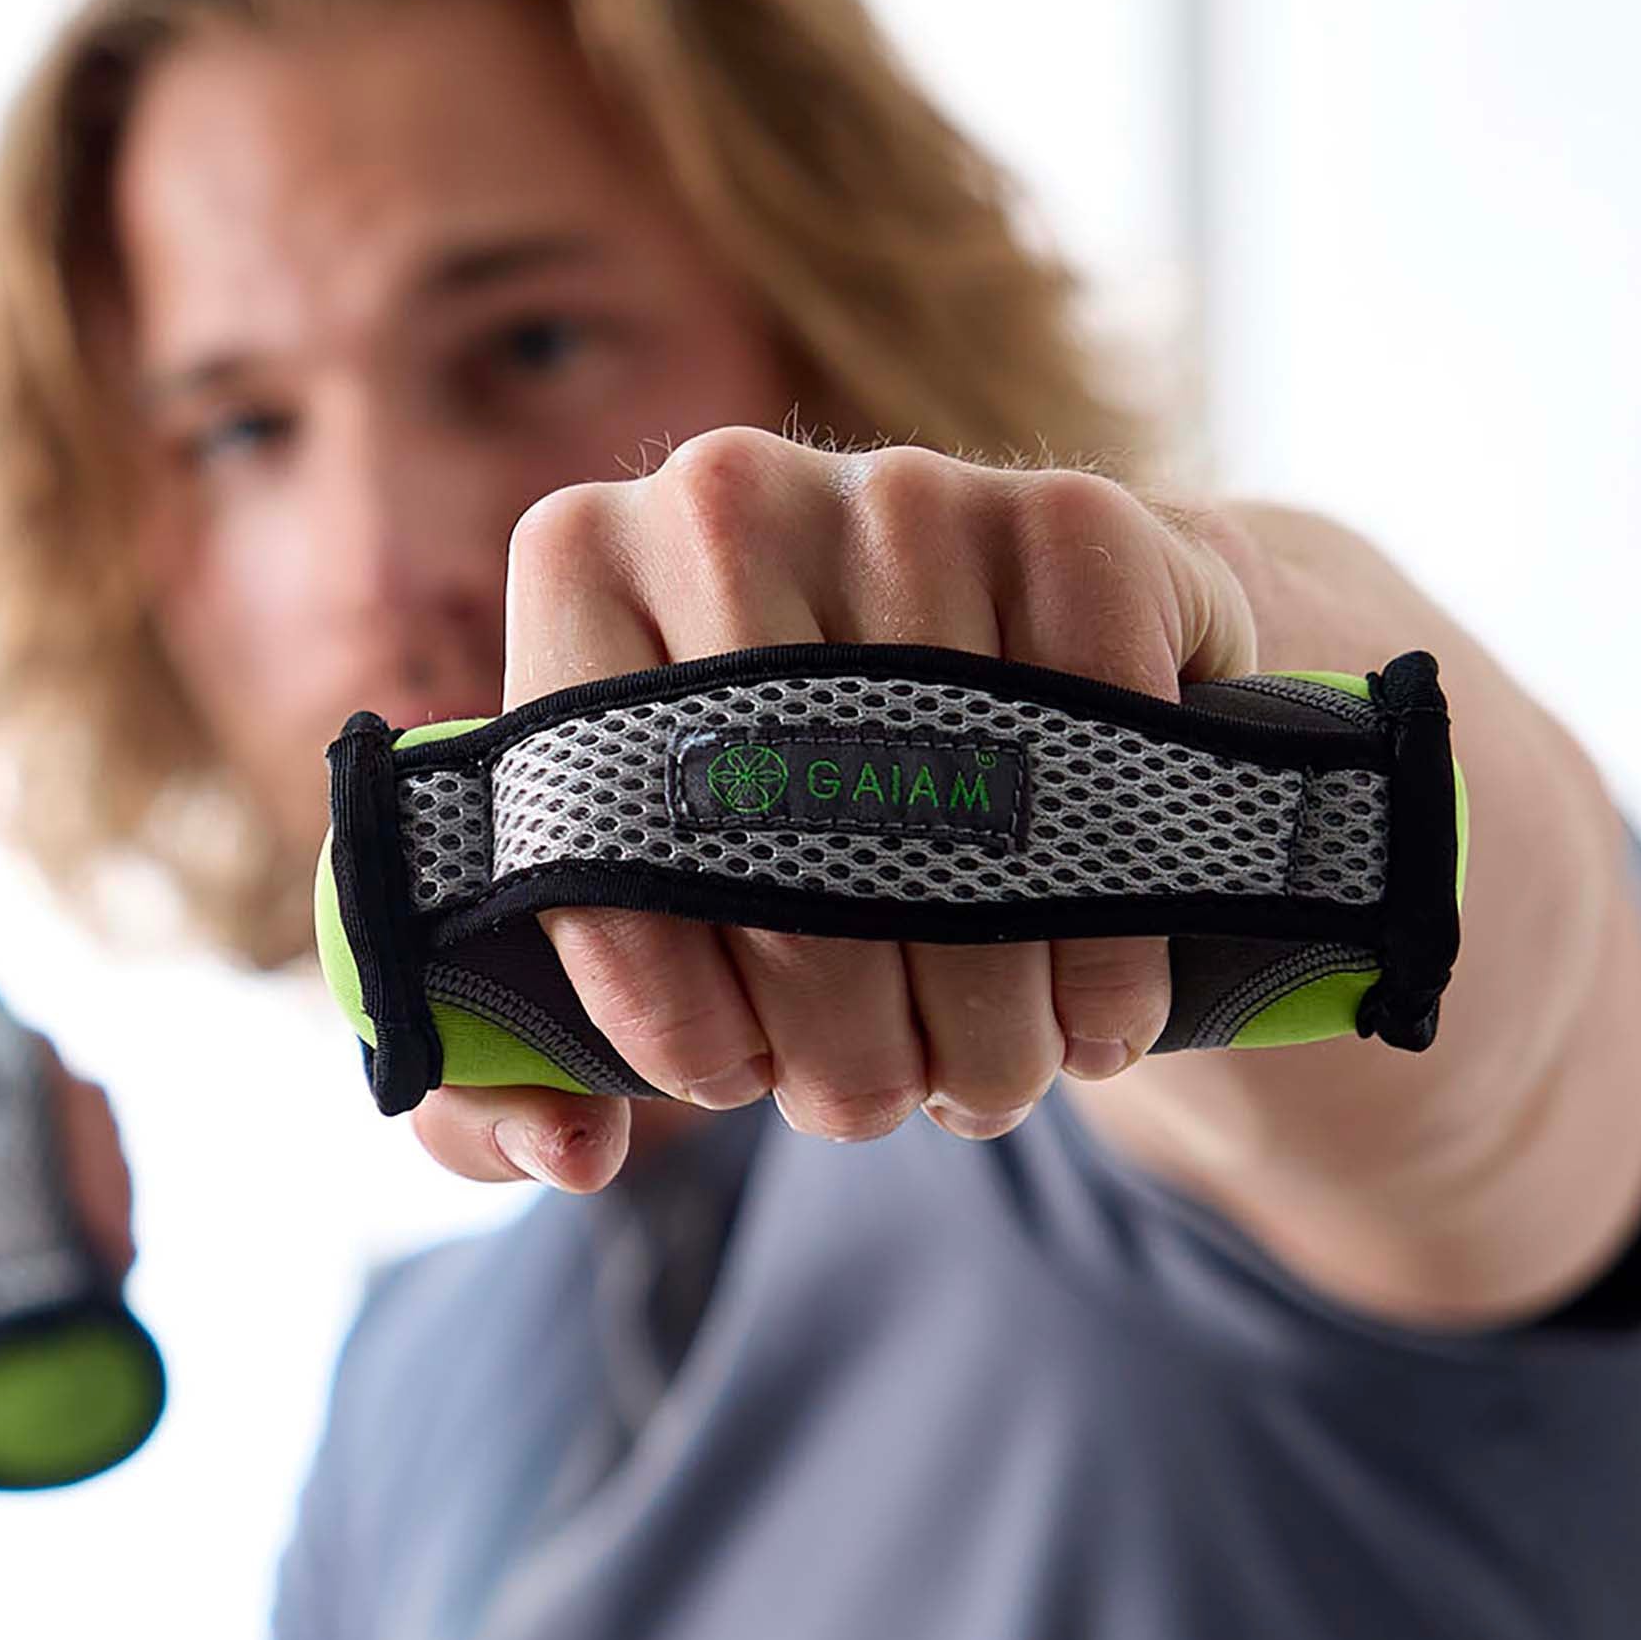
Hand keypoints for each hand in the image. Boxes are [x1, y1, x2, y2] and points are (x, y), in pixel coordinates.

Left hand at [411, 430, 1261, 1192]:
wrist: (1030, 656)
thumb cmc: (799, 812)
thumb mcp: (649, 900)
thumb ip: (536, 1053)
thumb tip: (571, 1147)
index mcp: (583, 569)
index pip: (600, 842)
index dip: (671, 1009)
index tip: (731, 1085)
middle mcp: (724, 498)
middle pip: (772, 844)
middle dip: (835, 1038)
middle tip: (876, 1112)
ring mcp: (907, 492)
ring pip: (943, 824)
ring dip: (982, 1014)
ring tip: (988, 1085)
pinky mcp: (1073, 518)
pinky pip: (1087, 767)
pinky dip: (1104, 938)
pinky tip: (1096, 1018)